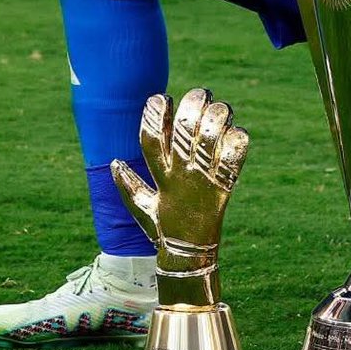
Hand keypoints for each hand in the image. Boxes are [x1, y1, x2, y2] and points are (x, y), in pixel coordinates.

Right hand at [112, 89, 248, 305]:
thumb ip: (128, 186)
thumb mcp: (142, 209)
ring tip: (220, 108)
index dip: (154, 113)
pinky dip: (237, 140)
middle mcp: (182, 175)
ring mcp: (204, 179)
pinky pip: (234, 156)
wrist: (190, 254)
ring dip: (217, 116)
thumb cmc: (165, 229)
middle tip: (201, 95)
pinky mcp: (225, 185)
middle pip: (185, 130)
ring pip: (211, 137)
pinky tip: (236, 132)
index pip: (151, 138)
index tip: (161, 97)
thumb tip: (113, 163)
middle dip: (193, 105)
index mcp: (161, 177)